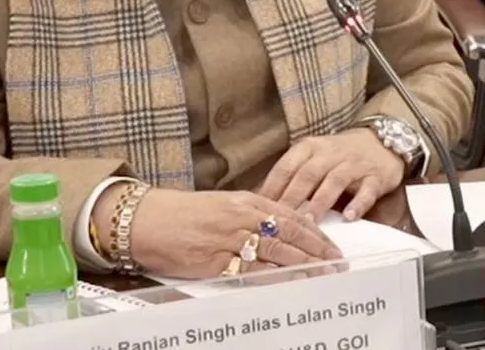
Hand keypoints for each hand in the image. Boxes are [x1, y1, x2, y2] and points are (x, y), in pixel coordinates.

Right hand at [94, 187, 341, 279]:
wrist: (146, 220)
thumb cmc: (183, 214)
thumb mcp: (222, 206)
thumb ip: (252, 215)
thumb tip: (283, 226)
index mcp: (244, 200)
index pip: (290, 217)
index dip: (315, 233)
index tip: (332, 247)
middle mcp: (241, 217)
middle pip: (289, 235)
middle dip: (317, 251)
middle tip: (338, 265)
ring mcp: (228, 239)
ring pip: (276, 253)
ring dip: (303, 266)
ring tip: (323, 276)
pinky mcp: (215, 261)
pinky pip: (250, 272)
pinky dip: (273, 279)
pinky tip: (289, 284)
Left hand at [257, 128, 404, 221]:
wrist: (381, 141)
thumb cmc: (337, 156)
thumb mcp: (311, 159)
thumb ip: (289, 178)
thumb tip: (258, 202)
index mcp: (308, 148)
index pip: (286, 167)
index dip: (272, 188)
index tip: (259, 211)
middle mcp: (329, 153)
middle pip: (307, 175)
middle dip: (292, 198)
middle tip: (279, 223)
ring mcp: (354, 165)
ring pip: (334, 182)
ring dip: (320, 202)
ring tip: (309, 223)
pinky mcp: (376, 177)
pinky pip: (367, 191)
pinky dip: (358, 204)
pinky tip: (349, 218)